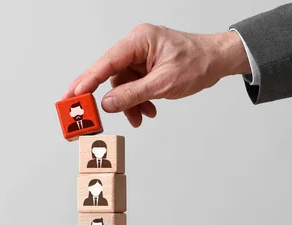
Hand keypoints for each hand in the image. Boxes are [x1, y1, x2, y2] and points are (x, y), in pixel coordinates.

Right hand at [63, 24, 250, 126]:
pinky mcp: (146, 68)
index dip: (88, 81)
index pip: (107, 62)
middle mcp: (136, 46)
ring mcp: (141, 57)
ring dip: (129, 104)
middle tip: (87, 114)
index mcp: (139, 41)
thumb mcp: (163, 84)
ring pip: (122, 85)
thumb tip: (107, 104)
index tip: (73, 95)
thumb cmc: (198, 63)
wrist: (218, 61)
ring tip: (139, 117)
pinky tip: (148, 111)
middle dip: (108, 98)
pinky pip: (133, 87)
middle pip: (111, 75)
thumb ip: (132, 94)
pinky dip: (138, 101)